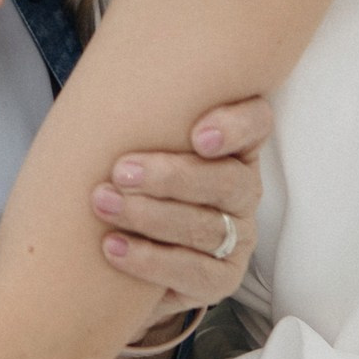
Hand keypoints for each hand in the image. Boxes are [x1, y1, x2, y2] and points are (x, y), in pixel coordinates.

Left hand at [93, 96, 271, 314]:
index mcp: (233, 146)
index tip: (197, 135)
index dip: (235, 127)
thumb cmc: (134, 178)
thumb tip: (102, 79)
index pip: (256, 124)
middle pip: (226, 180)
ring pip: (206, 226)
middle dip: (171, 176)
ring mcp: (236, 237)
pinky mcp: (221, 279)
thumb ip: (142, 114)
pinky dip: (151, 260)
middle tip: (120, 171)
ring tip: (104, 204)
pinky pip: (195, 272)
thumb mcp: (142, 140)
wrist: (125, 252)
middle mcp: (242, 190)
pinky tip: (113, 247)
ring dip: (150, 215)